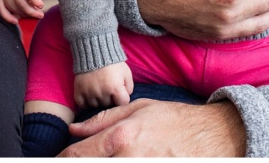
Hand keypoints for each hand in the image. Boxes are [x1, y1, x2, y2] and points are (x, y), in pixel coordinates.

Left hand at [0, 0, 48, 22]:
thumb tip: (18, 16)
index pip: (0, 5)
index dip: (6, 16)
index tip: (15, 21)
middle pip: (13, 6)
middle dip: (25, 14)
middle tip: (36, 16)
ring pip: (22, 2)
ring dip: (32, 11)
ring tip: (40, 13)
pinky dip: (35, 2)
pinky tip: (40, 5)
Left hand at [60, 99, 245, 156]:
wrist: (212, 137)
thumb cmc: (175, 120)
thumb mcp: (137, 109)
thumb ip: (101, 122)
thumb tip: (74, 130)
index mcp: (121, 138)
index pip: (78, 155)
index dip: (62, 158)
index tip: (56, 159)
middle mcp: (128, 158)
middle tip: (73, 159)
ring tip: (101, 157)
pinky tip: (121, 159)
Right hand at [74, 63, 133, 109]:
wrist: (94, 51)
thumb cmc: (113, 63)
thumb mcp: (126, 72)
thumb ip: (129, 87)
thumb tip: (125, 97)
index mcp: (115, 88)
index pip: (123, 103)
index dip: (122, 97)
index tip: (119, 91)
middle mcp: (102, 92)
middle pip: (108, 105)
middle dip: (110, 98)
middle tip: (108, 88)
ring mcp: (89, 92)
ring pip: (96, 106)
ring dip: (98, 100)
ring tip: (99, 90)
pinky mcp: (79, 91)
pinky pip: (82, 105)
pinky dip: (85, 103)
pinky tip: (89, 96)